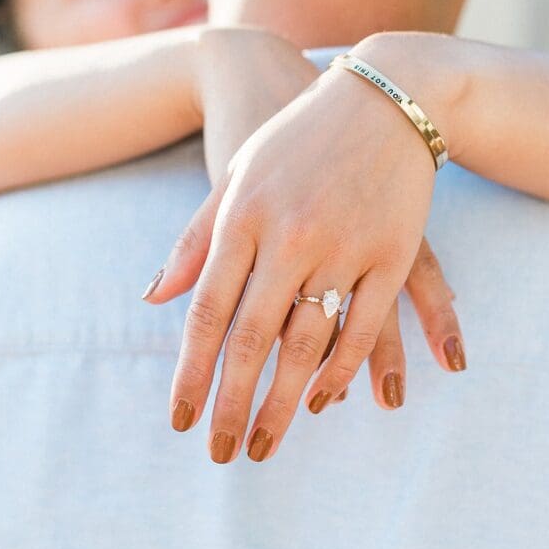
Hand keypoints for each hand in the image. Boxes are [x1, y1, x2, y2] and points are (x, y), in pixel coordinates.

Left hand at [143, 35, 465, 462]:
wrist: (381, 95)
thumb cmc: (295, 135)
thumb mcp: (237, 174)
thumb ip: (197, 236)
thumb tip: (155, 298)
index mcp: (242, 216)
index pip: (206, 312)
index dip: (190, 373)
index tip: (179, 420)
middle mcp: (289, 235)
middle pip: (254, 339)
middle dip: (234, 404)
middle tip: (221, 453)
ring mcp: (345, 245)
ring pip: (310, 343)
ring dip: (286, 403)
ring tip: (267, 444)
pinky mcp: (394, 253)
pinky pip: (368, 325)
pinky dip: (348, 369)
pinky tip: (328, 401)